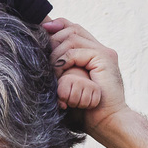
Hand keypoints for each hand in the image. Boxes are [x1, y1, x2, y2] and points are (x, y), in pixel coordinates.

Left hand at [42, 18, 128, 132]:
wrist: (107, 122)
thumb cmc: (86, 110)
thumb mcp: (68, 84)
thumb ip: (60, 68)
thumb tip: (40, 54)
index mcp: (95, 54)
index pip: (74, 29)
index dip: (57, 25)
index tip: (42, 31)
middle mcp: (101, 50)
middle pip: (72, 29)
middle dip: (53, 39)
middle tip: (42, 55)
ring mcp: (104, 52)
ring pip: (71, 38)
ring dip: (55, 53)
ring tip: (51, 72)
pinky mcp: (104, 57)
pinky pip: (74, 52)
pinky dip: (62, 62)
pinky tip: (58, 74)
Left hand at [55, 66, 101, 109]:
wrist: (80, 82)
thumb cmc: (68, 89)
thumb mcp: (60, 92)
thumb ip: (59, 100)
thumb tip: (64, 106)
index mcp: (68, 79)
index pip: (64, 96)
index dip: (64, 100)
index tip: (65, 97)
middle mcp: (79, 80)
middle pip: (73, 101)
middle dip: (72, 104)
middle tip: (72, 100)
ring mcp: (89, 84)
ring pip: (84, 103)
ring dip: (80, 106)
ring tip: (79, 101)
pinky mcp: (97, 89)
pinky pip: (93, 103)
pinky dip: (89, 106)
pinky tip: (86, 101)